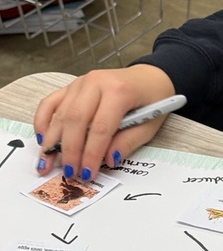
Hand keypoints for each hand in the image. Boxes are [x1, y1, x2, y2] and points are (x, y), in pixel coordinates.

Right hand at [34, 65, 176, 179]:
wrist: (149, 77)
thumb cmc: (152, 100)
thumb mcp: (149, 124)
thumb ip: (128, 142)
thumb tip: (107, 160)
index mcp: (119, 91)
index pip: (100, 127)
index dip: (92, 153)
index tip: (87, 173)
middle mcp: (96, 82)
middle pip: (76, 120)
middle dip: (70, 150)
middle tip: (68, 172)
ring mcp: (81, 82)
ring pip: (60, 113)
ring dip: (52, 141)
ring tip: (46, 163)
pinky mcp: (71, 86)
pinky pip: (51, 102)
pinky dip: (43, 121)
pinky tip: (42, 140)